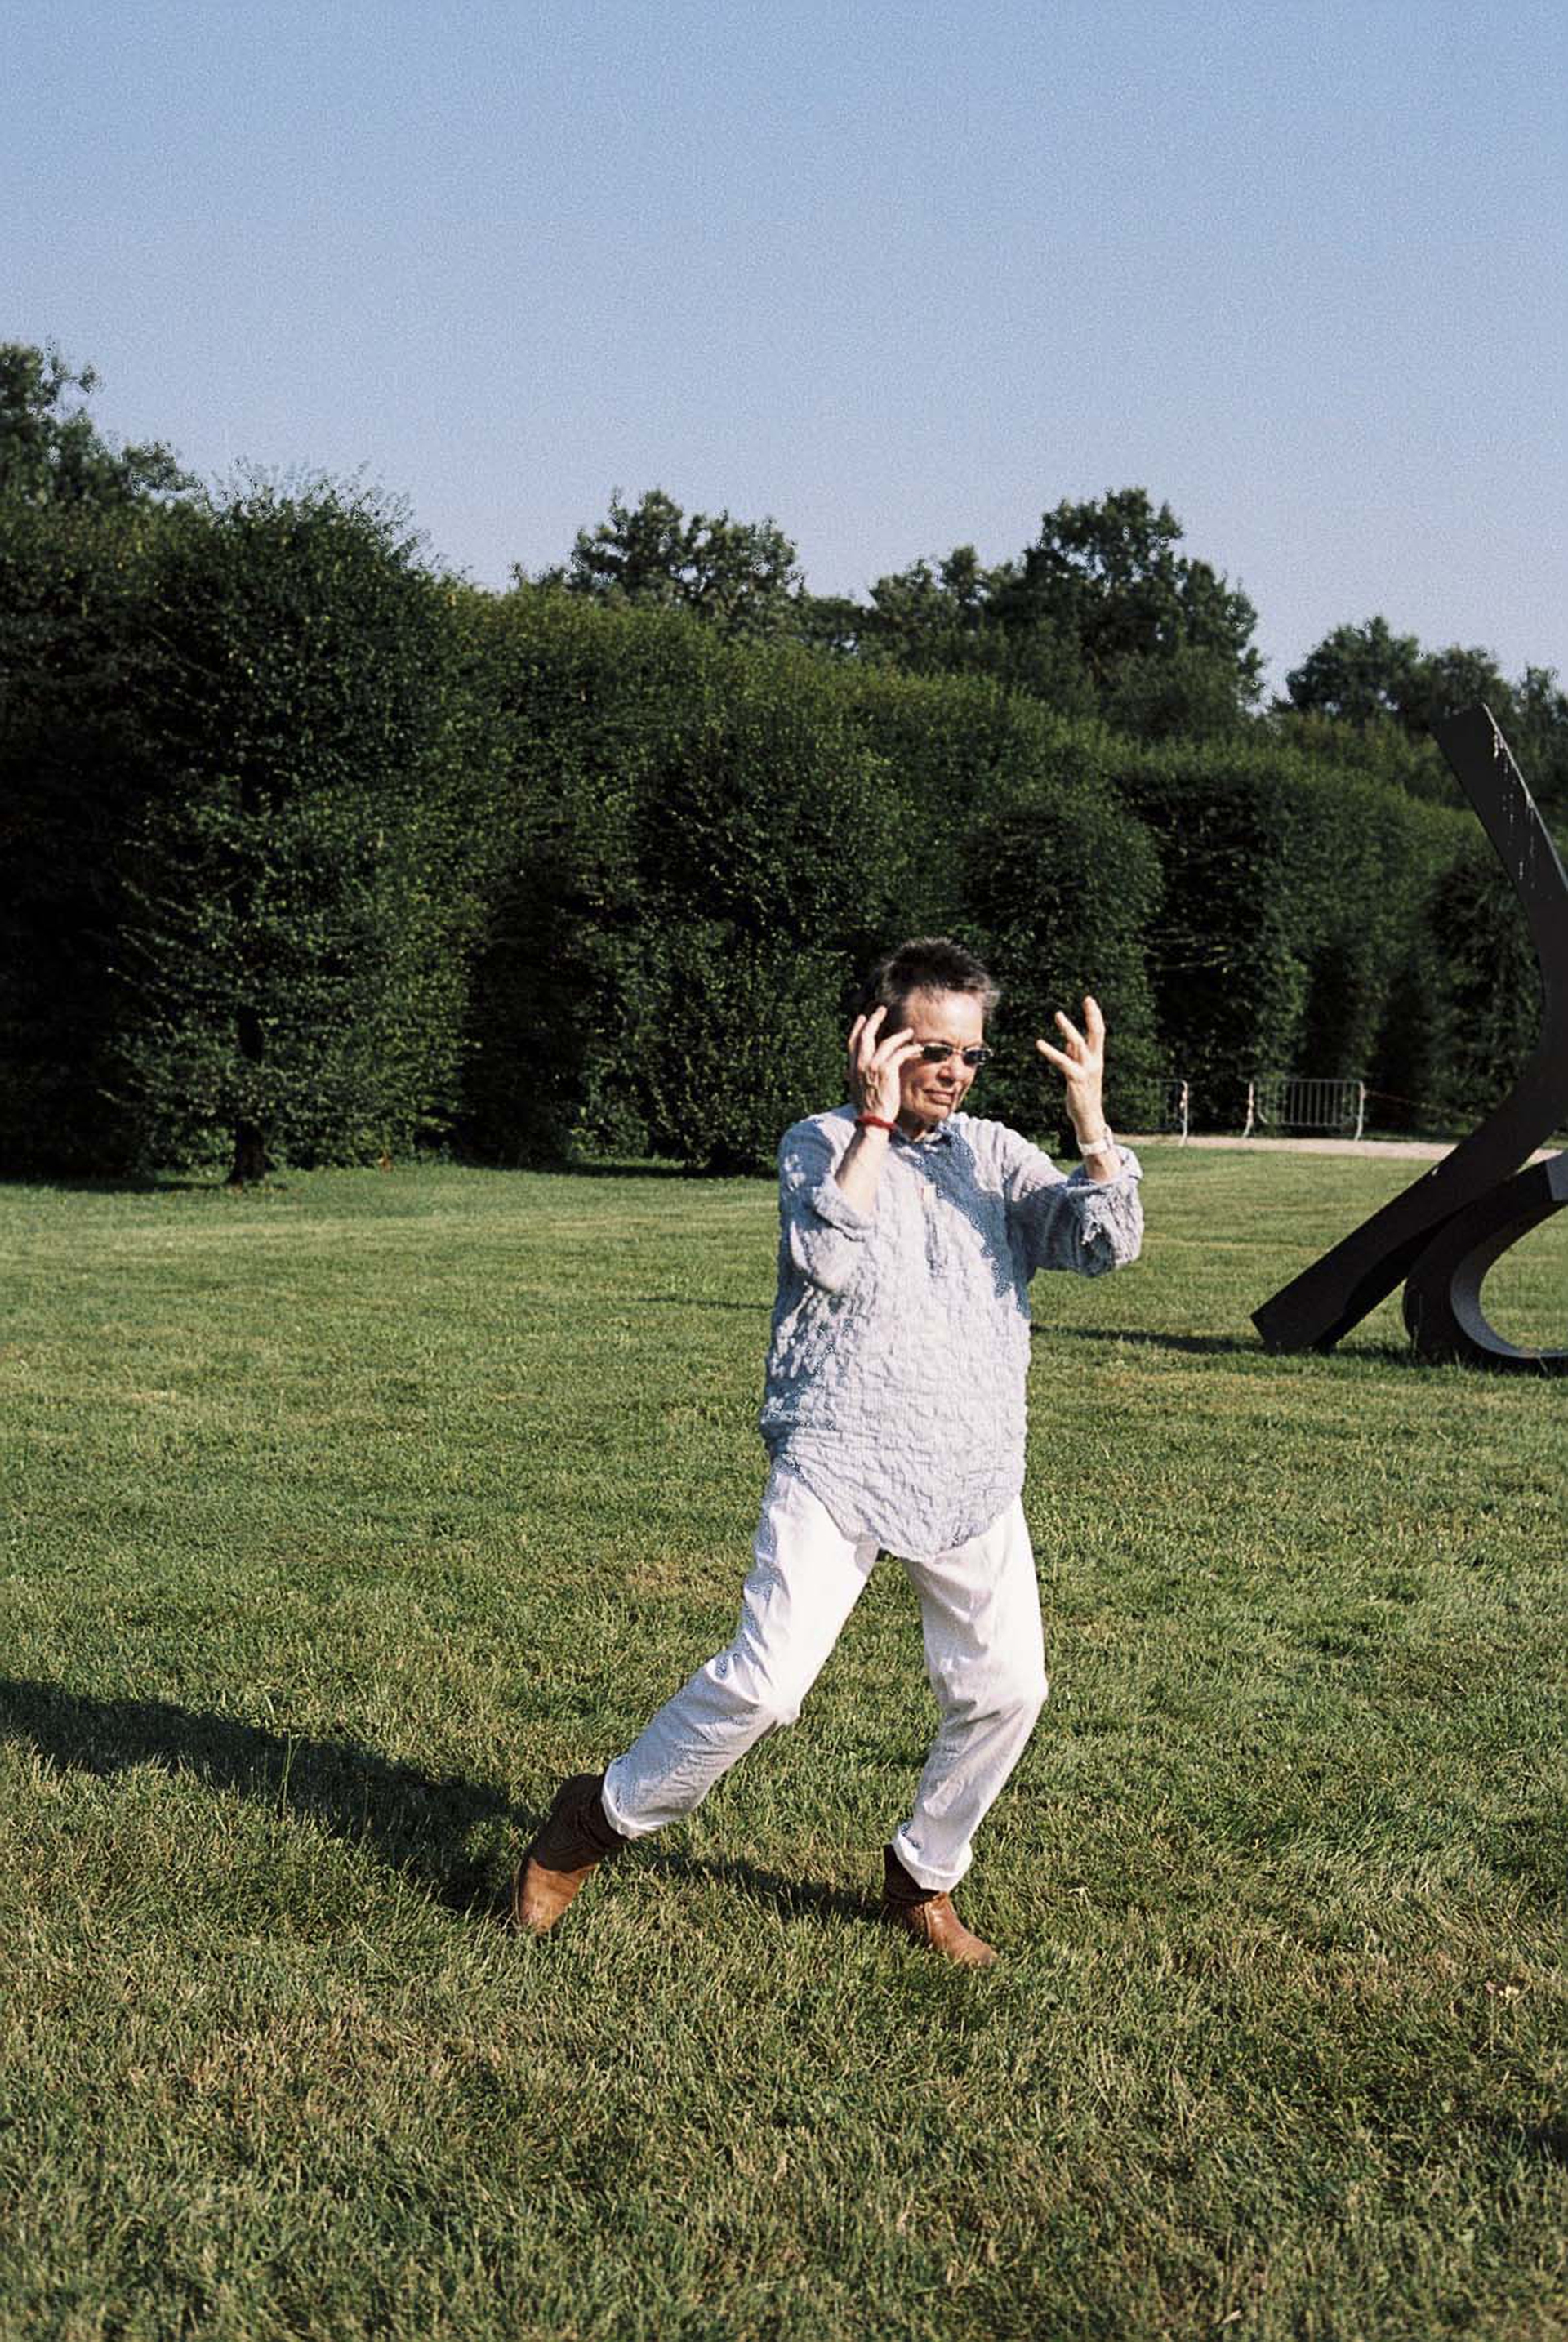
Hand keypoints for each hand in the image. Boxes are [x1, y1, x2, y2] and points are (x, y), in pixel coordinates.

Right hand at [847, 1005, 918, 1124]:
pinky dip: (910, 1050)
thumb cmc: (868, 1109)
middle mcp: (860, 1064)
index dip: (857, 1028)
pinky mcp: (887, 1071)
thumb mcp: (857, 1090)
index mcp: (852, 1068)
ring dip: (899, 1035)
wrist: (873, 1121)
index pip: (852, 1042)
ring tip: (909, 1032)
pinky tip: (918, 1048)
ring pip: (886, 1042)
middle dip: (874, 1020)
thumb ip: (856, 1077)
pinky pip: (900, 1054)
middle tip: (882, 1010)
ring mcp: (873, 1066)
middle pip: (866, 1035)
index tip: (862, 1017)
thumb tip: (852, 1073)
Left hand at [1035, 995, 1106, 1133]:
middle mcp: (1095, 1062)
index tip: (1090, 1000)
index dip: (1095, 1016)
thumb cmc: (1083, 1095)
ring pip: (1078, 1043)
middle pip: (1097, 1034)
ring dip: (1067, 1028)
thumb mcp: (1079, 1072)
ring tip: (1058, 1014)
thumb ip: (1075, 1056)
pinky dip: (1051, 1051)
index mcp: (1096, 1059)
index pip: (1099, 1033)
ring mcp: (1087, 1070)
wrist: (1088, 1118)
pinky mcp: (1076, 1079)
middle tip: (1088, 999)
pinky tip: (1039, 1043)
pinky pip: (1063, 1061)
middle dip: (1092, 1016)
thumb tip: (1067, 1042)